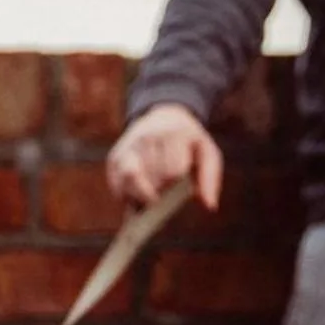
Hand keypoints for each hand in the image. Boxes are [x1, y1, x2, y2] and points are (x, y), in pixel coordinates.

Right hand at [107, 102, 222, 210]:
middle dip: (160, 193)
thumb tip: (209, 206)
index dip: (175, 186)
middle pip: (152, 182)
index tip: (177, 184)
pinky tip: (139, 191)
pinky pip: (118, 188)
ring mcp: (127, 148)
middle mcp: (147, 137)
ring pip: (131, 186)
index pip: (172, 173)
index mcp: (173, 133)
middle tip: (165, 190)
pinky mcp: (114, 159)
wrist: (162, 118)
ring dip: (143, 197)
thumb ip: (210, 179)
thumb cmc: (187, 142)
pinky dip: (129, 197)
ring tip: (153, 193)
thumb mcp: (207, 154)